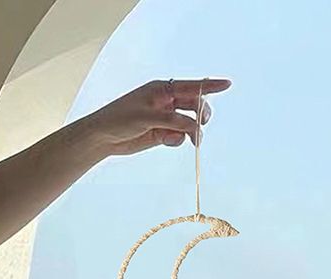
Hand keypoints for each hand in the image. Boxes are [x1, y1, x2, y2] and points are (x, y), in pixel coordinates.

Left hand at [77, 78, 231, 156]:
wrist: (104, 138)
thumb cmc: (120, 119)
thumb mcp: (147, 117)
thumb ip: (172, 120)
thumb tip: (193, 127)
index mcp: (162, 89)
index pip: (190, 86)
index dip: (210, 86)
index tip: (227, 84)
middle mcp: (166, 102)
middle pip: (194, 106)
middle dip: (201, 116)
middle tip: (201, 126)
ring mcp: (165, 118)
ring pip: (189, 124)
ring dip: (192, 133)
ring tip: (192, 142)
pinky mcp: (163, 133)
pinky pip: (180, 136)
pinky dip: (178, 140)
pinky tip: (166, 141)